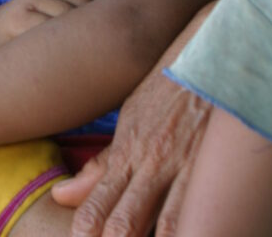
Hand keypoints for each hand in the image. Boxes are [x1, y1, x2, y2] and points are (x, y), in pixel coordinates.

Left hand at [51, 14, 212, 236]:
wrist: (208, 52)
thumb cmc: (167, 86)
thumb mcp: (130, 118)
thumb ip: (101, 165)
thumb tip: (61, 196)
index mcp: (127, 151)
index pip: (97, 205)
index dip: (85, 232)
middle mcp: (151, 163)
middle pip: (124, 223)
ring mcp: (182, 167)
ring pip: (162, 225)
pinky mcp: (211, 166)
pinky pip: (198, 210)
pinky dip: (191, 231)